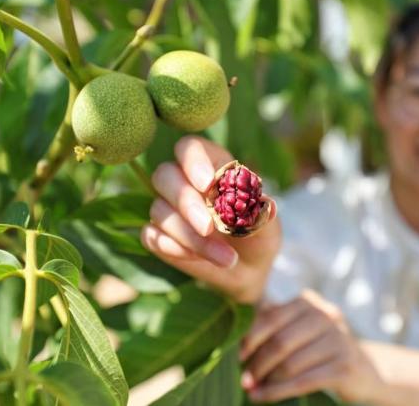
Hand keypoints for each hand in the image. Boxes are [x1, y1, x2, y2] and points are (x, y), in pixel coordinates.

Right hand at [140, 136, 280, 302]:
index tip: (207, 184)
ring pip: (159, 210)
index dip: (194, 161)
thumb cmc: (258, 236)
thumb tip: (263, 204)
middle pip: (165, 175)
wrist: (249, 269)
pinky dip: (172, 247)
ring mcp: (167, 208)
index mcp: (212, 166)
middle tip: (208, 227)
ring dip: (190, 236)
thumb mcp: (268, 226)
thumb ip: (261, 213)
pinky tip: (195, 258)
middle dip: (186, 202)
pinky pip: (150, 235)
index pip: (190, 148)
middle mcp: (184, 182)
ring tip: (225, 258)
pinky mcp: (158, 235)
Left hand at [240, 290, 383, 402]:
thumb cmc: (317, 351)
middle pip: (280, 342)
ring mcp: (338, 340)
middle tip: (244, 378)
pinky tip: (262, 397)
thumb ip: (272, 326)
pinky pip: (303, 381)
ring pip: (291, 364)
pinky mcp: (345, 367)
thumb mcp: (298, 331)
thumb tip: (234, 339)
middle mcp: (326, 316)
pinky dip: (278, 392)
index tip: (236, 356)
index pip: (272, 317)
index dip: (250, 338)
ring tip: (251, 389)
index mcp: (309, 302)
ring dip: (266, 380)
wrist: (363, 373)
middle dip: (257, 363)